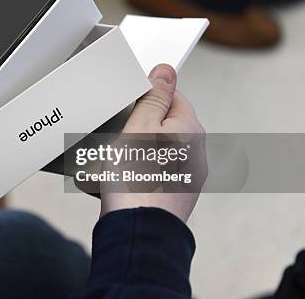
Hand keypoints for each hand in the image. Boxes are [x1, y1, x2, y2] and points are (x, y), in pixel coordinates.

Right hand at [100, 64, 205, 222]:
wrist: (137, 232)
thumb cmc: (136, 182)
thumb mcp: (140, 126)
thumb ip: (155, 97)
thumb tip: (167, 71)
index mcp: (190, 130)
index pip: (172, 96)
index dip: (147, 96)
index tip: (129, 103)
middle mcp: (194, 153)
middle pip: (160, 125)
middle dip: (134, 128)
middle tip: (115, 137)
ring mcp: (184, 176)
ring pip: (151, 151)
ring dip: (129, 153)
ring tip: (111, 164)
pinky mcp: (171, 194)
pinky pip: (148, 174)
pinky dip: (131, 174)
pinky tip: (113, 182)